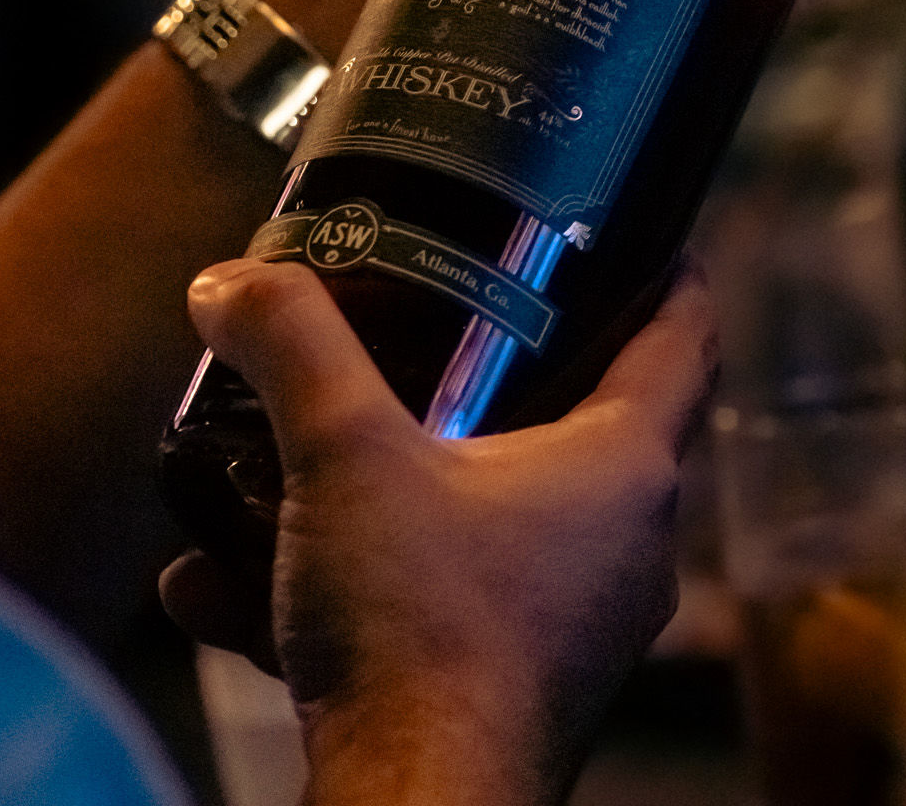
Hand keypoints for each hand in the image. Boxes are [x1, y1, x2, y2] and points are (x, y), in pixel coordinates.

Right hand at [161, 261, 717, 805]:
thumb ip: (289, 344)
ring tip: (281, 457)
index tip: (632, 223)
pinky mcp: (502, 681)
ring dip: (375, 485)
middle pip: (570, 420)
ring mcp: (564, 622)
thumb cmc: (419, 630)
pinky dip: (336, 578)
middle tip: (424, 309)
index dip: (663, 266)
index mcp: (620, 470)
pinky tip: (223, 584)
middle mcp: (616, 546)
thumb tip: (231, 282)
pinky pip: (420, 597)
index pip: (682, 338)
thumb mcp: (343, 449)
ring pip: (475, 515)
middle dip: (484, 369)